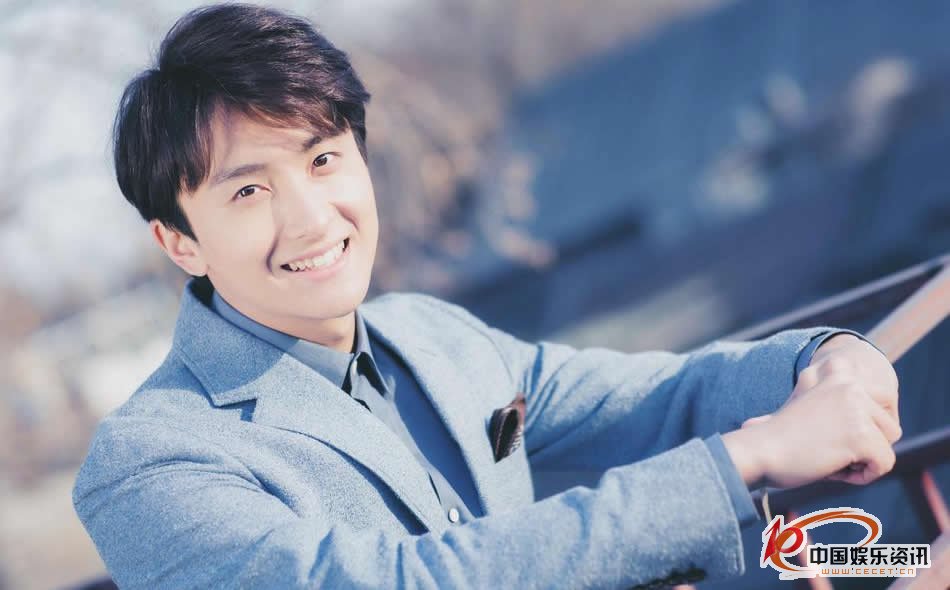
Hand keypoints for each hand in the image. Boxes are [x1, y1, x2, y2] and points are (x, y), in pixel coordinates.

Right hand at [723, 334, 901, 487]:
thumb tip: (865, 390)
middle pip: (888, 426)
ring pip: (887, 445)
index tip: (823, 431)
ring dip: (861, 459)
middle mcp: (850, 384)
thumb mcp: (811, 404)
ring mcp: (857, 408)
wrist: (759, 452)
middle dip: (861, 445)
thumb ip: (839, 398)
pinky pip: (884, 464)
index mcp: (838, 371)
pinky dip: (862, 476)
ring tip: (826, 454)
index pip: (880, 405)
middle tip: (822, 446)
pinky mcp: (862, 435)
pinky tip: (832, 467)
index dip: (858, 428)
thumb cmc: (778, 436)